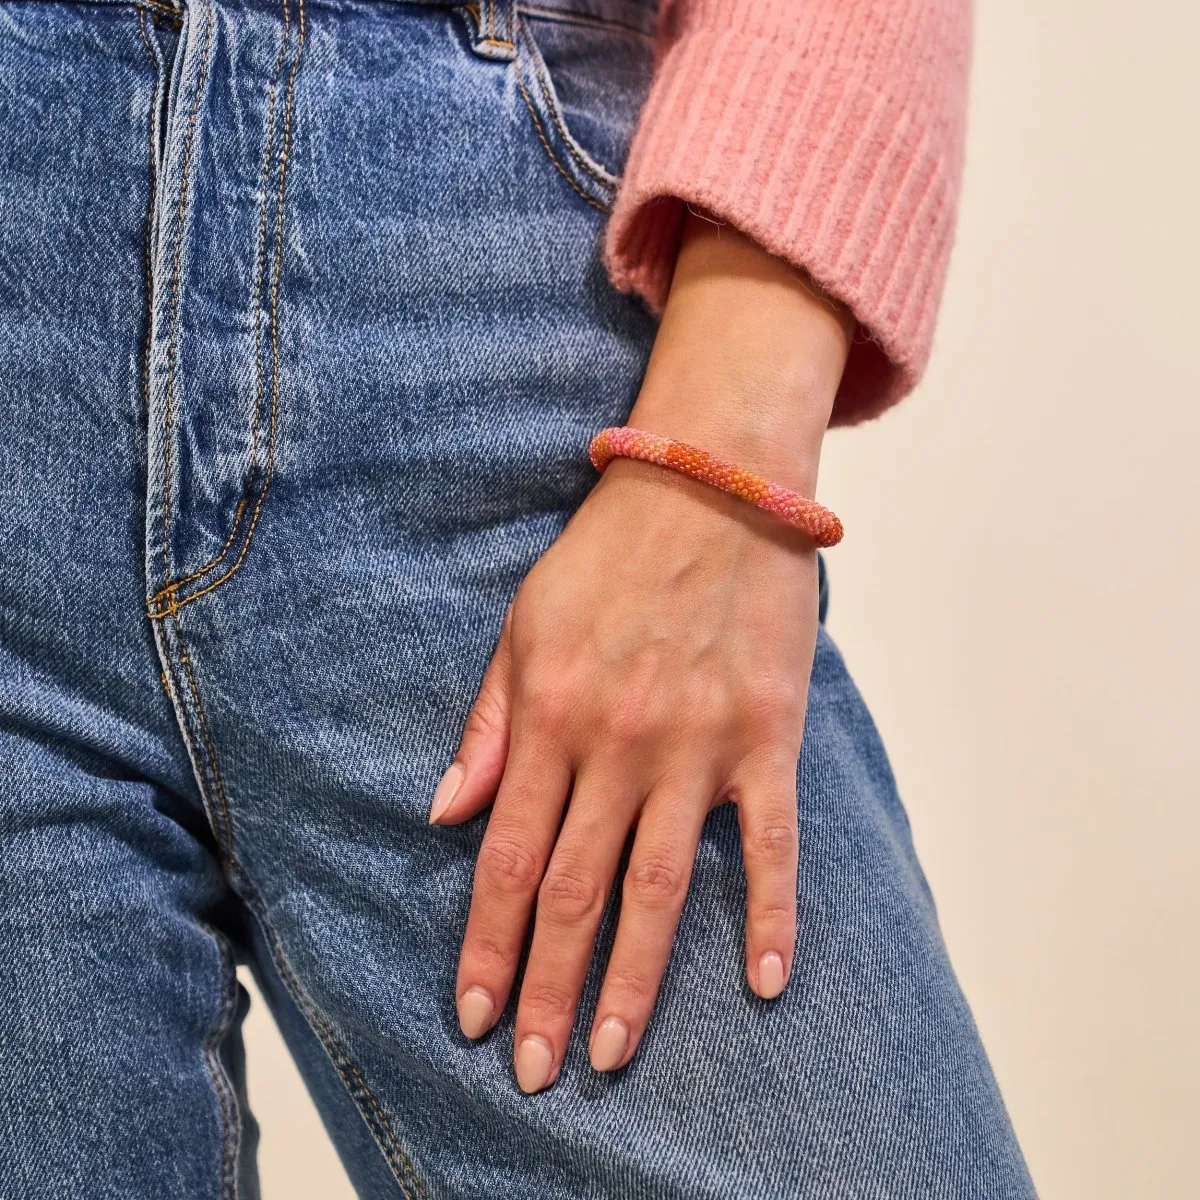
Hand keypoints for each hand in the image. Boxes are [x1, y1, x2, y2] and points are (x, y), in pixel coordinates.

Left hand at [430, 211, 854, 1092]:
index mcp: (550, 718)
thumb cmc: (607, 557)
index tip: (475, 1015)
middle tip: (534, 1070)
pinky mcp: (768, 736)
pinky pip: (772, 842)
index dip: (490, 946)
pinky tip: (761, 981)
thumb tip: (443, 813)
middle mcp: (618, 745)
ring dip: (634, 979)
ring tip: (613, 1052)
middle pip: (576, 891)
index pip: (509, 860)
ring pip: (660, 886)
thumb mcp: (522, 626)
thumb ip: (487, 724)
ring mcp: (698, 746)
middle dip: (549, 989)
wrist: (709, 487)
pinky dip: (771, 914)